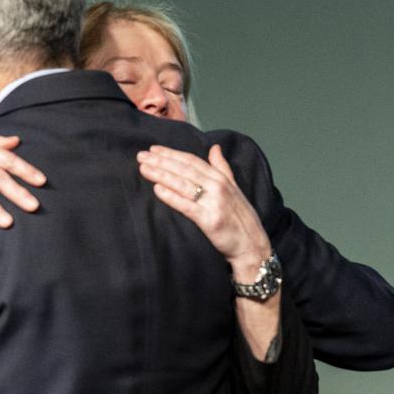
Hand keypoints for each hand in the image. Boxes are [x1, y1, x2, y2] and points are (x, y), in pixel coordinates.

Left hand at [138, 144, 280, 359]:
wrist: (251, 246)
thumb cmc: (241, 218)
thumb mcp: (234, 188)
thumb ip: (222, 167)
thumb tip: (215, 148)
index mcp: (221, 178)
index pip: (192, 161)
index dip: (171, 154)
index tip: (153, 149)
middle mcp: (218, 187)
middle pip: (184, 169)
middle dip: (161, 161)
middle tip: (141, 156)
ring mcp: (214, 203)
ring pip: (183, 184)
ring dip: (161, 174)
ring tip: (144, 169)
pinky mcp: (210, 220)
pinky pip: (187, 205)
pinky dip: (172, 196)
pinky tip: (157, 190)